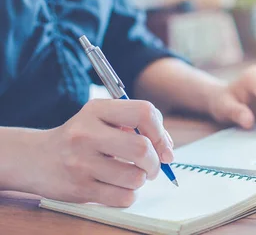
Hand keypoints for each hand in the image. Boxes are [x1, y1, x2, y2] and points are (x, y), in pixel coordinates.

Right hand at [25, 99, 173, 206]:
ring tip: (130, 174)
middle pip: (142, 148)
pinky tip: (118, 186)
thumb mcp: (102, 119)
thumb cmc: (81, 138)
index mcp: (96, 110)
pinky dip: (129, 194)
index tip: (162, 146)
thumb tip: (168, 151)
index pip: (144, 112)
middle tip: (152, 166)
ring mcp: (80, 162)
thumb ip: (137, 127)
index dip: (161, 131)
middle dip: (155, 161)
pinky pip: (124, 197)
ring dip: (141, 179)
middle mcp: (86, 133)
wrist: (35, 158)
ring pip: (136, 177)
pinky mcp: (79, 188)